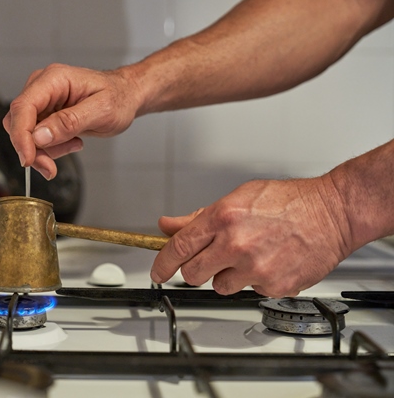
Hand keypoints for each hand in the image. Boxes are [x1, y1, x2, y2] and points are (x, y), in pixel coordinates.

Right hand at [3, 63, 140, 178]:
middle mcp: (42, 87)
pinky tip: (74, 141)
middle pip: (18, 122)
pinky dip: (52, 148)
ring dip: (46, 150)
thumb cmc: (118, 97)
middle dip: (32, 149)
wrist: (126, 96)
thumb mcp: (101, 111)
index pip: (22, 107)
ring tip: (75, 144)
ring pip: (26, 134)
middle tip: (50, 168)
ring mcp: (42, 101)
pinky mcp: (45, 114)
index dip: (20, 136)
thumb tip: (39, 136)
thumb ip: (69, 122)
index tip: (28, 160)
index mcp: (53, 79)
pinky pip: (37, 138)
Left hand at [150, 177, 351, 297]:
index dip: (162, 264)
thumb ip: (199, 216)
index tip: (157, 272)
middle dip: (196, 269)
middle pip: (192, 274)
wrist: (332, 213)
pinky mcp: (273, 285)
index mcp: (223, 217)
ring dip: (228, 276)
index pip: (179, 247)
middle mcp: (236, 244)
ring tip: (250, 256)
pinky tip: (270, 261)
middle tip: (211, 259)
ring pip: (220, 286)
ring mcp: (255, 268)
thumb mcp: (238, 198)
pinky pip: (250, 291)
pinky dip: (256, 281)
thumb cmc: (289, 201)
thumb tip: (168, 225)